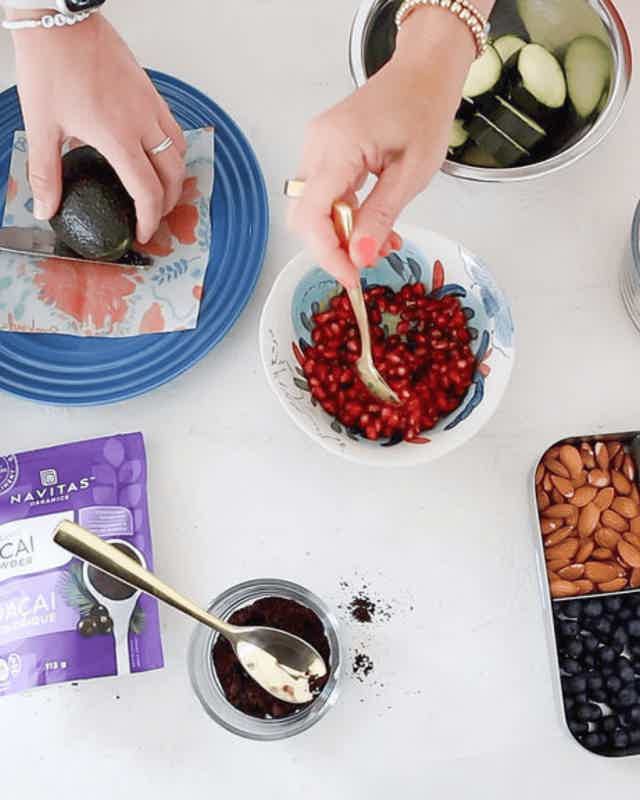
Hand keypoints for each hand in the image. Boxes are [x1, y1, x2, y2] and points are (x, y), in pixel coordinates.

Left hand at [9, 11, 185, 242]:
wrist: (58, 21)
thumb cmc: (49, 66)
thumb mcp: (40, 125)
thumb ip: (45, 172)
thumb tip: (45, 207)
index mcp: (117, 137)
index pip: (147, 191)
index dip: (148, 219)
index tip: (141, 232)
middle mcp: (142, 123)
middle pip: (173, 176)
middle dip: (167, 204)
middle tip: (152, 217)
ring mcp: (150, 105)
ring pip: (179, 152)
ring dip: (175, 177)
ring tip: (161, 189)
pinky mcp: (150, 91)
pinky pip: (173, 128)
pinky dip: (172, 149)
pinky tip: (155, 152)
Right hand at [288, 8, 477, 287]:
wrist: (422, 73)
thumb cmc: (424, 113)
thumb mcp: (412, 173)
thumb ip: (382, 216)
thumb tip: (360, 256)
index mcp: (338, 147)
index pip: (313, 214)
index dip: (327, 253)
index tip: (352, 277)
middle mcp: (316, 145)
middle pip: (305, 216)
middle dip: (333, 247)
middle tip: (368, 262)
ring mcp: (316, 147)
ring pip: (313, 209)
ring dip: (341, 234)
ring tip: (381, 243)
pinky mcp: (324, 151)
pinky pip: (324, 195)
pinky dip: (344, 217)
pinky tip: (372, 224)